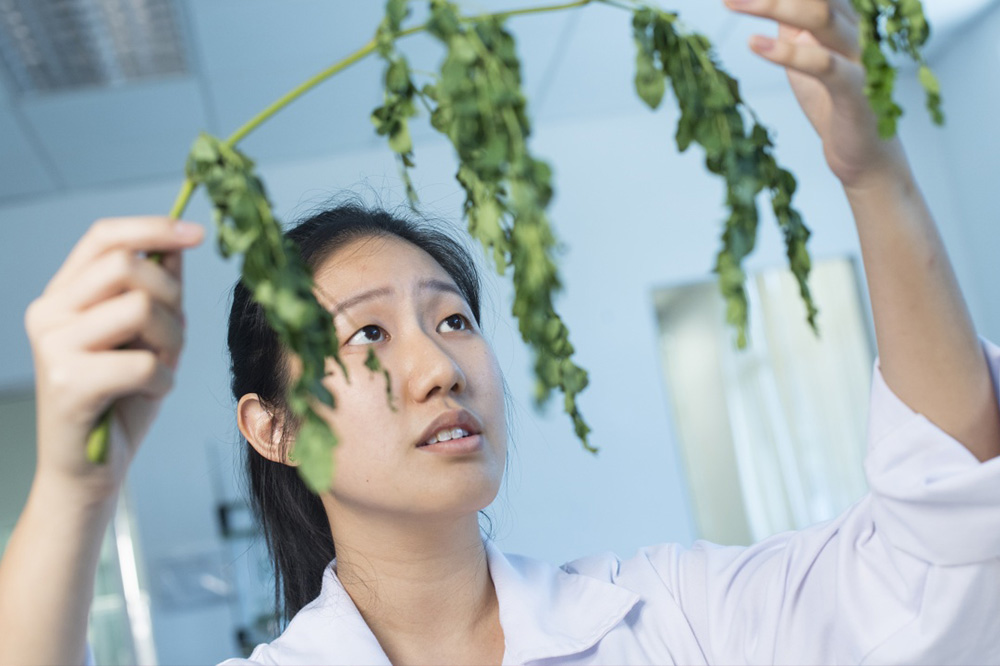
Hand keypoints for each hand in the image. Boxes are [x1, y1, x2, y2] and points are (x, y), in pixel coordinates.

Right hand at [25, 217, 203, 501]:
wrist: (88, 471)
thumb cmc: (119, 402)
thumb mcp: (146, 337)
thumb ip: (157, 292)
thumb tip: (176, 245)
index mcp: (64, 295)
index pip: (104, 237)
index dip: (153, 228)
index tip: (198, 232)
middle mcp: (49, 312)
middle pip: (128, 266)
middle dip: (171, 297)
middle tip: (171, 337)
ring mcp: (53, 346)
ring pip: (141, 308)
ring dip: (171, 342)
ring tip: (159, 367)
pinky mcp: (68, 382)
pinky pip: (144, 363)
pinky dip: (164, 381)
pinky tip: (148, 395)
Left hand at [724, 0, 907, 188]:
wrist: (861, 153)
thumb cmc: (831, 102)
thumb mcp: (804, 56)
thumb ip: (793, 27)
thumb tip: (769, 1)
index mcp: (844, 18)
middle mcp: (857, 29)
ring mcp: (860, 56)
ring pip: (821, 17)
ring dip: (773, 5)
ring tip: (732, 2)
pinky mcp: (855, 88)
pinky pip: (822, 63)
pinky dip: (786, 52)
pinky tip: (754, 43)